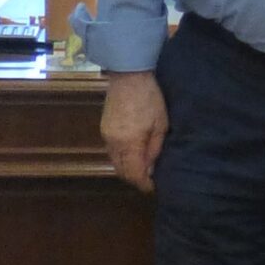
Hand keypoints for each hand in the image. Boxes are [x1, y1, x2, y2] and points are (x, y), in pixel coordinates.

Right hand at [101, 70, 168, 192]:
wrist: (128, 76)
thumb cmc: (150, 99)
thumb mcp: (160, 125)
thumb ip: (154, 149)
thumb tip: (150, 169)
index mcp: (129, 143)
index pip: (134, 174)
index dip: (143, 184)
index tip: (153, 188)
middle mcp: (114, 143)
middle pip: (121, 171)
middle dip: (135, 179)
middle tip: (149, 181)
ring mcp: (106, 136)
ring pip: (114, 162)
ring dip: (127, 170)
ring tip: (142, 170)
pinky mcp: (104, 129)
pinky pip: (111, 152)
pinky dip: (121, 159)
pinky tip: (132, 156)